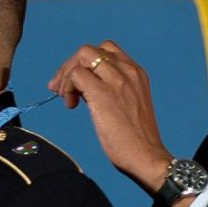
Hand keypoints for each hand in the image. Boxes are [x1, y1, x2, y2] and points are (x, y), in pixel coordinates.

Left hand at [48, 40, 172, 193]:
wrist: (147, 156)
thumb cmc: (135, 138)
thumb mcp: (128, 104)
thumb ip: (110, 89)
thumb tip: (81, 87)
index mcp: (136, 72)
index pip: (105, 50)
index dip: (86, 64)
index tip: (77, 83)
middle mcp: (128, 71)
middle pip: (89, 50)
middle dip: (70, 66)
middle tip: (60, 89)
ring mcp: (116, 80)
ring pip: (82, 56)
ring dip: (66, 74)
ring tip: (66, 97)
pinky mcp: (103, 93)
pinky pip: (76, 75)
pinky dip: (67, 87)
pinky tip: (71, 104)